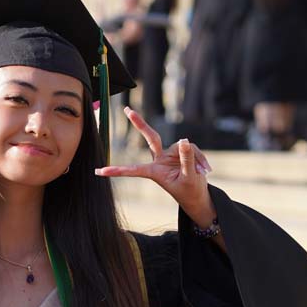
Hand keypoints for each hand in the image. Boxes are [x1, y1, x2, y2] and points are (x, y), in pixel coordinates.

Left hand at [95, 107, 215, 227]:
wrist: (198, 196)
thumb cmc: (189, 192)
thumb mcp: (189, 178)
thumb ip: (187, 159)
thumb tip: (185, 139)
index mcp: (155, 172)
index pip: (134, 170)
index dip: (118, 170)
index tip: (100, 171)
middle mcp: (160, 161)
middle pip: (150, 137)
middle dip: (139, 123)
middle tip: (127, 110)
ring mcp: (170, 155)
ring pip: (183, 145)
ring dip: (195, 158)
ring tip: (203, 172)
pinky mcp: (181, 152)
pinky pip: (192, 148)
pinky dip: (200, 159)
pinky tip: (206, 170)